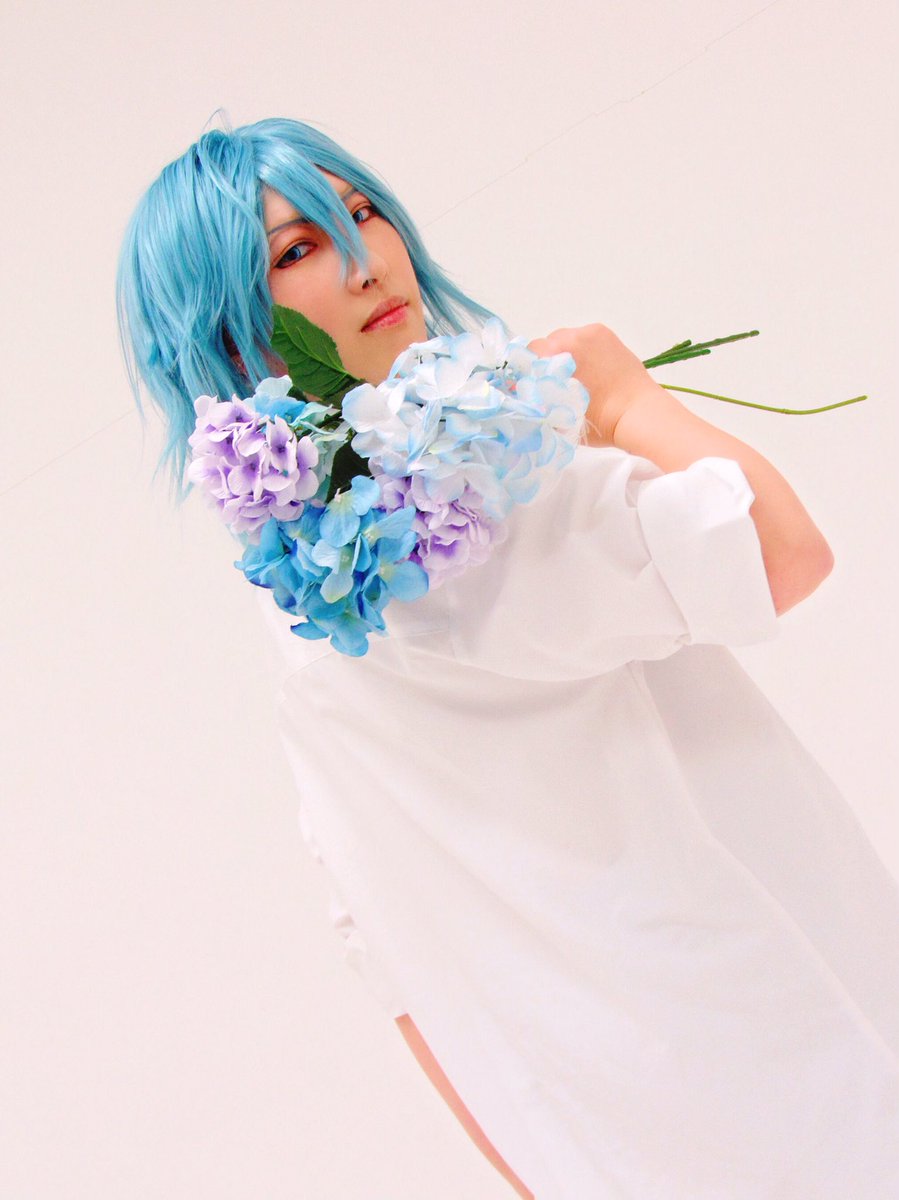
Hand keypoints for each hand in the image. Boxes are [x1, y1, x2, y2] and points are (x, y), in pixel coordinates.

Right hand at [527, 323, 655, 446]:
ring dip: (565, 354)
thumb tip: (524, 394)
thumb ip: (539, 401)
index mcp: (558, 355)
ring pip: (566, 339)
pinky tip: (590, 369)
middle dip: (546, 362)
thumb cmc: (600, 421)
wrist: (638, 414)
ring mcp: (592, 333)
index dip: (526, 370)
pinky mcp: (607, 336)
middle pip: (547, 344)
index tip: (532, 385)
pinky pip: (584, 338)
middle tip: (555, 384)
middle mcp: (573, 337)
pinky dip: (583, 350)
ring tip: (576, 376)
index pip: (529, 353)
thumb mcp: (560, 417)